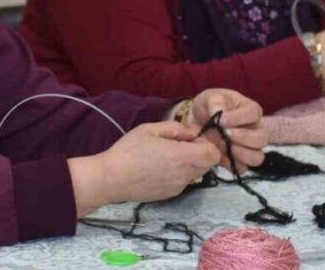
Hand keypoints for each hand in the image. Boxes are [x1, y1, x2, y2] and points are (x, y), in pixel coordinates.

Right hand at [69, 122, 219, 215]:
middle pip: (207, 165)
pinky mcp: (169, 195)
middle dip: (199, 154)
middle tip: (179, 146)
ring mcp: (177, 188)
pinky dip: (178, 174)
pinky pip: (183, 182)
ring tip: (166, 157)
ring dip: (189, 164)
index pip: (213, 155)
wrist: (111, 179)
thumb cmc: (129, 150)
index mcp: (181, 157)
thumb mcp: (150, 129)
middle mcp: (183, 175)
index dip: (207, 145)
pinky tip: (159, 168)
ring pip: (195, 174)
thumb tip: (193, 132)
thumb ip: (177, 129)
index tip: (192, 139)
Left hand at [185, 89, 267, 172]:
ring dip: (240, 154)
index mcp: (250, 110)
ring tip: (222, 146)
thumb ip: (215, 102)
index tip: (221, 120)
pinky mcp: (239, 161)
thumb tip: (219, 113)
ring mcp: (249, 147)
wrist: (198, 123)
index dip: (240, 118)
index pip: (254, 113)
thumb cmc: (209, 106)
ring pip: (257, 157)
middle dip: (243, 138)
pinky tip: (220, 157)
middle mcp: (255, 129)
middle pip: (262, 138)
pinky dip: (232, 164)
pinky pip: (243, 168)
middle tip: (224, 134)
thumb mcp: (210, 97)